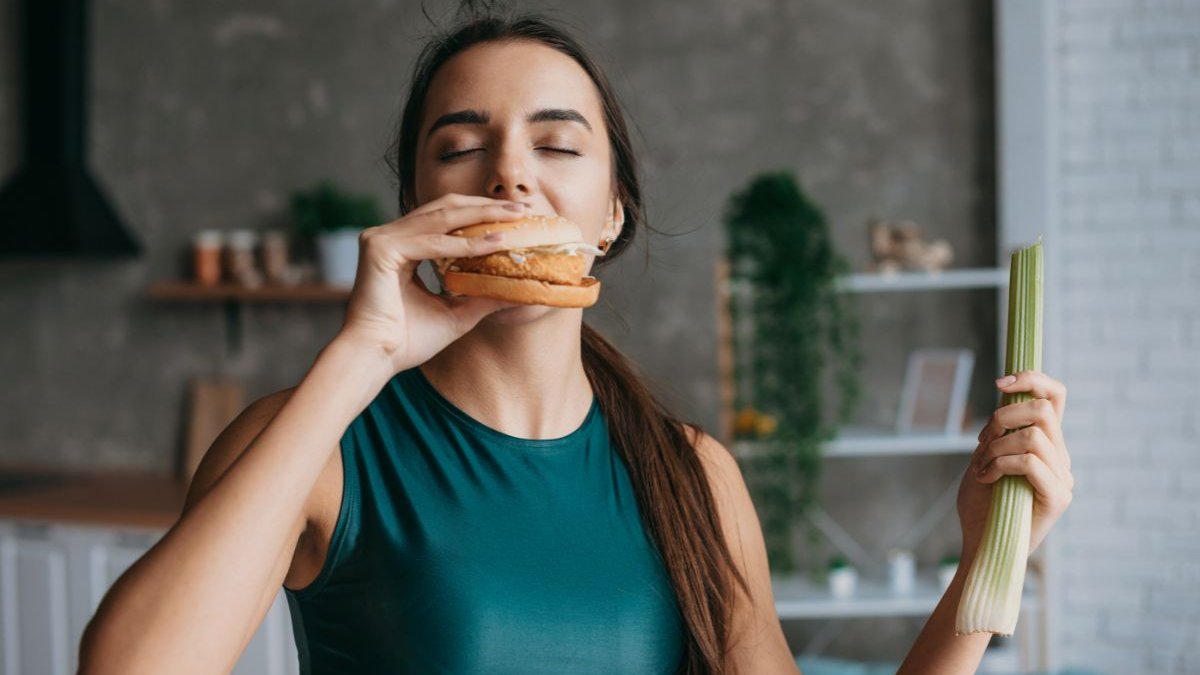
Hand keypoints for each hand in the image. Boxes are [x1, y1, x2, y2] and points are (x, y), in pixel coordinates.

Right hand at [333, 193, 527, 373]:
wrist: (376, 358)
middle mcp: (389, 235)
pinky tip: (493, 243)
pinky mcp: (380, 249)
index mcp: (402, 245)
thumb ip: (482, 296)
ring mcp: (382, 238)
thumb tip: (518, 291)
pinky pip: (432, 243)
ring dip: (482, 217)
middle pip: (446, 208)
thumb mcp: (456, 312)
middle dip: (486, 208)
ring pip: (442, 218)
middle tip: (521, 209)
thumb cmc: (407, 341)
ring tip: (514, 220)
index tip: (516, 216)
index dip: (481, 213)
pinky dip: (464, 244)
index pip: (446, 217)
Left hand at [957, 370, 1074, 559]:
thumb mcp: (984, 456)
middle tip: (982, 442)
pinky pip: (1029, 462)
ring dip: (996, 446)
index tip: (1000, 382)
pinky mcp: (1057, 498)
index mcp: (1046, 444)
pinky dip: (999, 464)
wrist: (980, 544)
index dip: (1032, 379)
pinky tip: (985, 478)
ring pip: (1032, 435)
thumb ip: (998, 429)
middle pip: (1043, 409)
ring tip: (982, 467)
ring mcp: (1062, 478)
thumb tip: (1003, 396)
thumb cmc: (980, 505)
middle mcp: (1059, 457)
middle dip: (1003, 416)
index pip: (1054, 397)